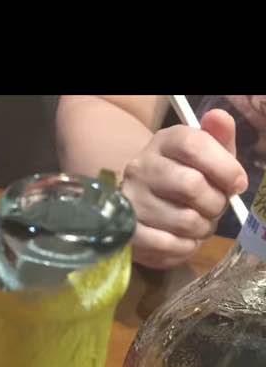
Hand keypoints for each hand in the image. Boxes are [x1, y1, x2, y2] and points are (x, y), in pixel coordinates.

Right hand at [122, 110, 248, 269]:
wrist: (143, 206)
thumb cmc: (183, 180)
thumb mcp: (204, 156)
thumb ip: (219, 138)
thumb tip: (219, 119)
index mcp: (164, 142)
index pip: (194, 145)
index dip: (224, 167)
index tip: (237, 184)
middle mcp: (141, 167)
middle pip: (191, 185)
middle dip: (215, 203)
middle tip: (216, 208)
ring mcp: (131, 201)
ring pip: (184, 220)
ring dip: (202, 228)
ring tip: (199, 225)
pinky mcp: (128, 232)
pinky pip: (168, 244)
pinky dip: (185, 247)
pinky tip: (185, 240)